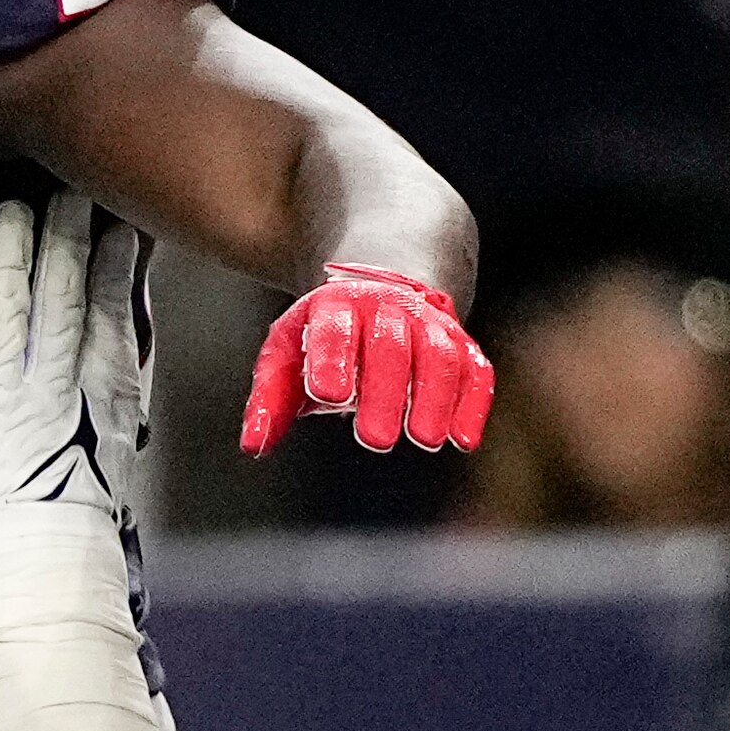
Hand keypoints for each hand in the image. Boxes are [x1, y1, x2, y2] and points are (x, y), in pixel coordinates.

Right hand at [0, 190, 180, 730]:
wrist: (42, 619)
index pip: (1, 310)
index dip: (8, 252)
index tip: (13, 199)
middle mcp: (48, 401)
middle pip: (61, 301)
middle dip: (67, 238)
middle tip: (80, 176)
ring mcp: (89, 421)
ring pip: (105, 326)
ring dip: (111, 270)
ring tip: (123, 216)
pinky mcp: (115, 446)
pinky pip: (129, 369)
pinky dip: (135, 326)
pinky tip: (139, 300)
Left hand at [241, 261, 491, 454]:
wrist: (381, 285)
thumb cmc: (325, 335)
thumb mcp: (287, 354)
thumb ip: (270, 399)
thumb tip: (254, 445)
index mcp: (336, 307)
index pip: (335, 330)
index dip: (334, 359)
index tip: (330, 394)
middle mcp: (387, 309)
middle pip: (390, 347)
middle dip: (385, 392)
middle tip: (374, 440)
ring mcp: (429, 324)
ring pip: (439, 355)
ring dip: (434, 398)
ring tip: (424, 440)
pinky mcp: (462, 344)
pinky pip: (475, 369)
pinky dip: (472, 403)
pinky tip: (464, 440)